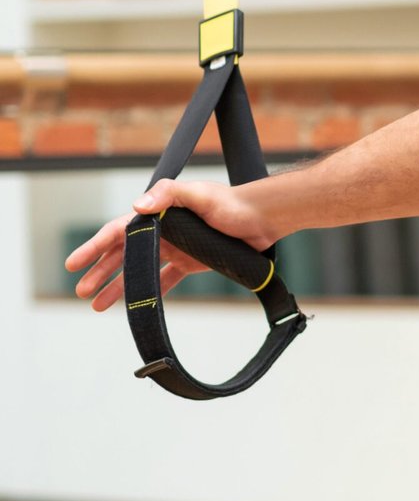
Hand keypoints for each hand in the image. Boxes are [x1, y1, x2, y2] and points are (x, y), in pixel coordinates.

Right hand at [64, 179, 274, 312]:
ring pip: (140, 271)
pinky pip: (165, 280)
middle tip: (81, 291)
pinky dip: (149, 293)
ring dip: (119, 287)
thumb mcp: (198, 194)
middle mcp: (163, 231)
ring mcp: (176, 248)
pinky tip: (136, 306)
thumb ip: (168, 195)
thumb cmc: (232, 203)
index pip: (117, 232)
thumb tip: (137, 206)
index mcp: (158, 213)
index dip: (94, 247)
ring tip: (97, 305)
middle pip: (123, 254)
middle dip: (100, 272)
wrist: (263, 219)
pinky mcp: (191, 262)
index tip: (74, 263)